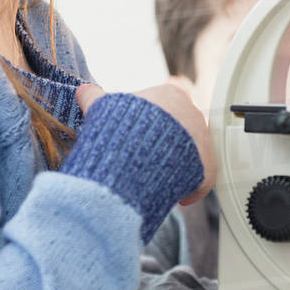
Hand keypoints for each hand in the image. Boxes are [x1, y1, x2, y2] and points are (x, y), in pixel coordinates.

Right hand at [76, 83, 215, 205]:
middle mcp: (191, 114)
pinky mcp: (207, 165)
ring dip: (178, 167)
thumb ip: (94, 97)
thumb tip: (82, 90)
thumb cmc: (119, 131)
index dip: (151, 125)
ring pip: (192, 154)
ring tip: (159, 179)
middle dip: (165, 147)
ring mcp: (202, 139)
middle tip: (147, 161)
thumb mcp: (101, 109)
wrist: (133, 157)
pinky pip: (202, 177)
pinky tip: (178, 198)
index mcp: (169, 95)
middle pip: (180, 131)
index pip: (164, 108)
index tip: (140, 138)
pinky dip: (191, 188)